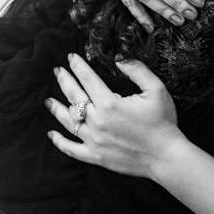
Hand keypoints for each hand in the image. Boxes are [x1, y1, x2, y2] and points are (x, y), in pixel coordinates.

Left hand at [47, 54, 185, 180]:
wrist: (165, 156)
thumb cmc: (163, 122)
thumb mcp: (156, 90)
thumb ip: (137, 70)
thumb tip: (118, 58)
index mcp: (110, 104)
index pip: (88, 79)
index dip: (78, 66)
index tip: (71, 57)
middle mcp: (97, 121)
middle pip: (74, 97)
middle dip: (64, 81)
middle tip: (57, 71)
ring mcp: (94, 141)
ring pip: (68, 121)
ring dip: (56, 108)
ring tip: (47, 100)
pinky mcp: (95, 156)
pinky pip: (71, 149)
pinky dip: (60, 142)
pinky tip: (51, 134)